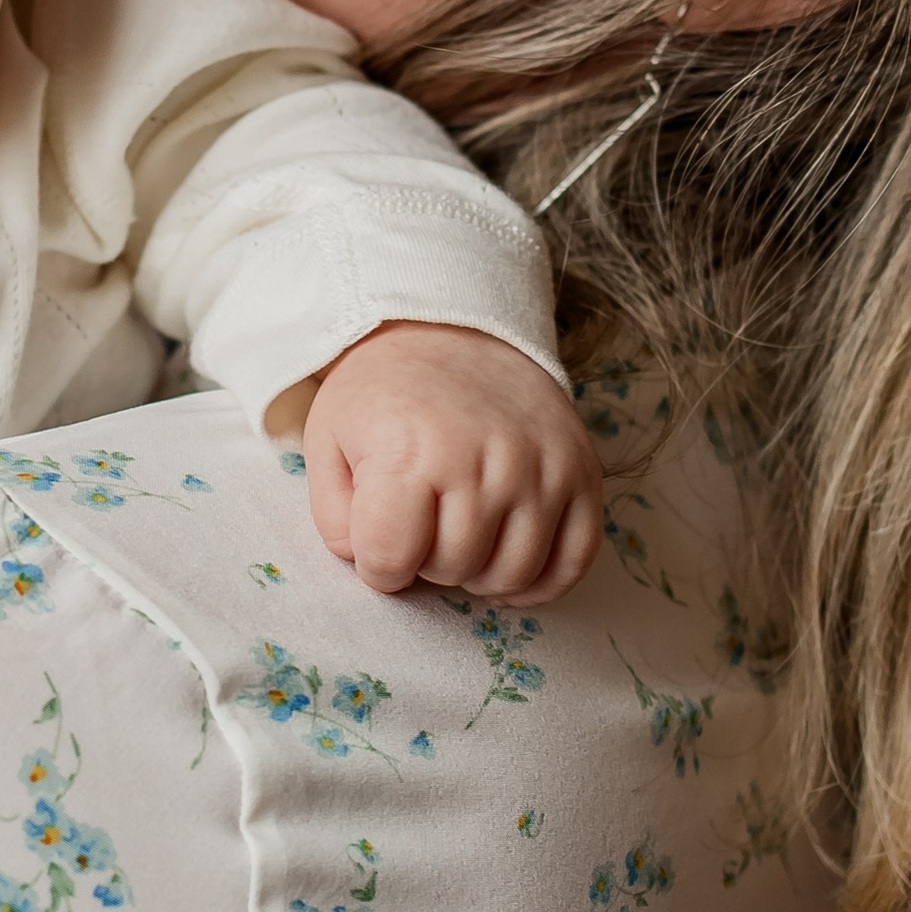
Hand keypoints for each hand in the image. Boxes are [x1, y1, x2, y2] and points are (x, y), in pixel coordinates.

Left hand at [300, 322, 603, 603]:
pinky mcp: (582, 473)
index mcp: (410, 452)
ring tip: (462, 536)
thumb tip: (373, 567)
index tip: (380, 539)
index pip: (389, 561)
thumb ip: (334, 518)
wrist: (454, 330)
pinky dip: (540, 580)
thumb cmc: (385, 393)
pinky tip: (509, 560)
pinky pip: (574, 561)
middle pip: (452, 570)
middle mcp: (484, 462)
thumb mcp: (327, 441)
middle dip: (427, 563)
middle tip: (423, 524)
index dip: (377, 565)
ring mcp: (541, 469)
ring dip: (479, 572)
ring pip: (511, 575)